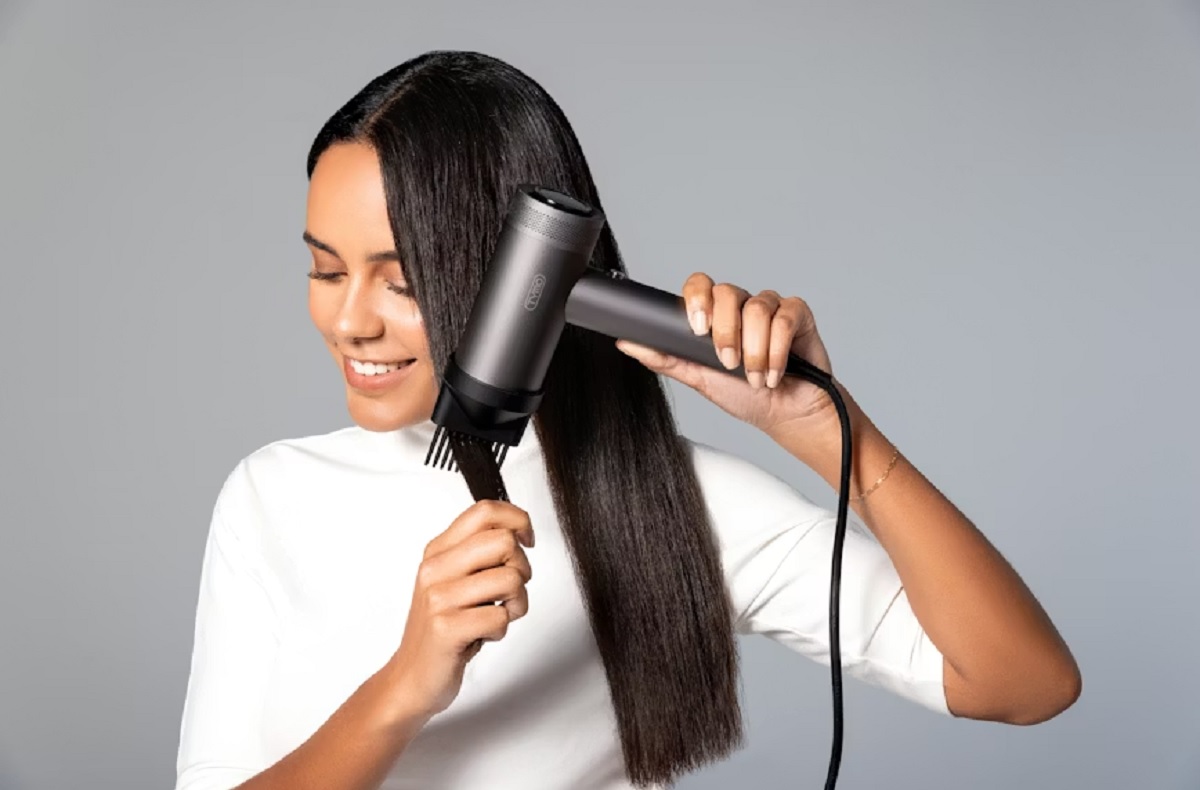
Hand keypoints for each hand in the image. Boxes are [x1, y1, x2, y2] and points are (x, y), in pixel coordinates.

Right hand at [387, 500, 534, 719]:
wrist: (410, 678)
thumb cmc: (441, 629)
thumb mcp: (453, 581)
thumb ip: (478, 553)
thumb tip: (517, 530)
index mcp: (438, 551)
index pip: (485, 511)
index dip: (518, 520)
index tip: (526, 541)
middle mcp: (435, 569)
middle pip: (504, 541)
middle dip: (522, 567)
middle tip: (510, 590)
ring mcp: (439, 598)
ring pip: (510, 579)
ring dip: (517, 603)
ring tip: (498, 615)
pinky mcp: (446, 628)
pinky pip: (501, 616)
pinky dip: (502, 629)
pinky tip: (483, 635)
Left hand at [616, 272, 835, 434]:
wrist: (786, 416)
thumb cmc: (746, 398)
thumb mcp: (699, 379)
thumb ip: (664, 358)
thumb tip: (626, 343)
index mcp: (716, 316)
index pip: (699, 285)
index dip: (697, 299)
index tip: (698, 329)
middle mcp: (742, 306)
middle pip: (727, 292)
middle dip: (726, 333)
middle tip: (729, 363)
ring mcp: (771, 308)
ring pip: (757, 307)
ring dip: (754, 350)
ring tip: (755, 376)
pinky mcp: (798, 315)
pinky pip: (785, 317)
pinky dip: (777, 350)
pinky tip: (774, 372)